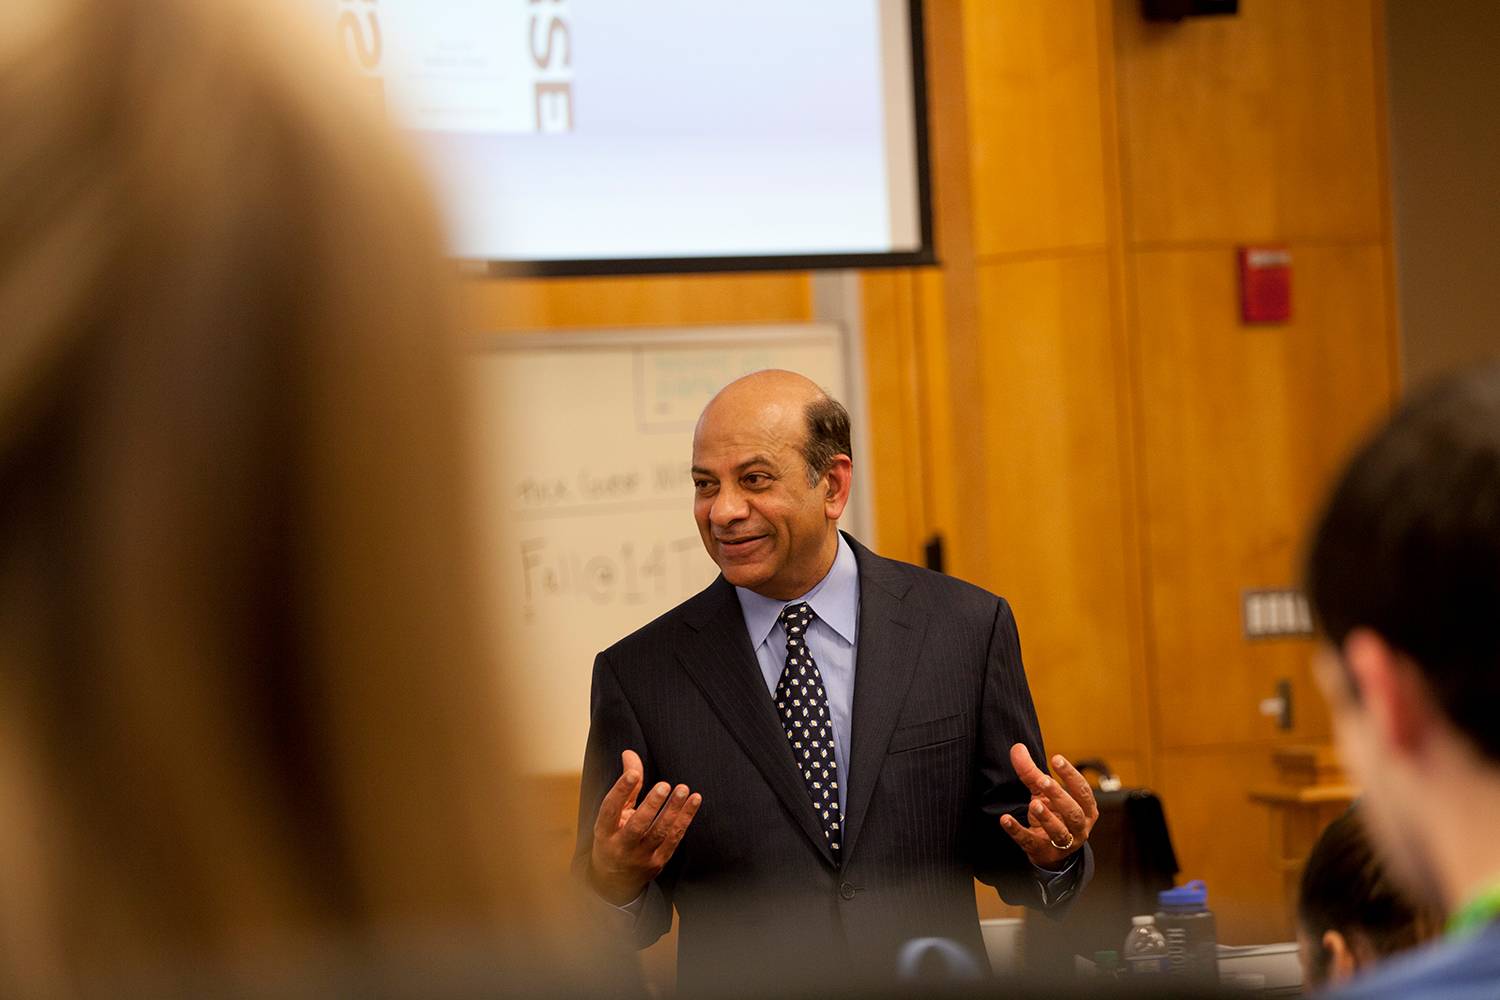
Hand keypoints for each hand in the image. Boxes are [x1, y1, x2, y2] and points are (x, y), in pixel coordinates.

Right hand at [588, 749, 702, 905]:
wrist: (615, 881)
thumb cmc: (615, 837)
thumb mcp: (614, 814)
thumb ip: (626, 785)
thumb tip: (630, 753)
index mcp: (604, 832)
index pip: (610, 810)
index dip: (621, 790)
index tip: (634, 774)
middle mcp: (621, 846)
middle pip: (637, 826)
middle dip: (652, 805)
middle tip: (665, 785)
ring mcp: (641, 856)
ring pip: (659, 833)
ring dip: (673, 811)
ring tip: (683, 789)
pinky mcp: (658, 861)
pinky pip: (674, 839)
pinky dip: (685, 819)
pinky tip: (694, 801)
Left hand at [999, 744, 1097, 868]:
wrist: (1050, 850)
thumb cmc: (1053, 814)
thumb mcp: (1044, 793)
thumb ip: (1032, 772)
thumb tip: (1017, 748)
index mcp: (1086, 810)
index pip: (1083, 791)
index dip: (1071, 775)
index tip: (1056, 759)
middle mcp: (1079, 828)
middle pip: (1073, 812)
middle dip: (1060, 796)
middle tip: (1044, 781)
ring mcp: (1063, 843)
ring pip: (1058, 832)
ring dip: (1046, 818)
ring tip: (1034, 803)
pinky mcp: (1043, 852)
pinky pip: (1030, 842)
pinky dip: (1017, 831)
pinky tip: (1005, 819)